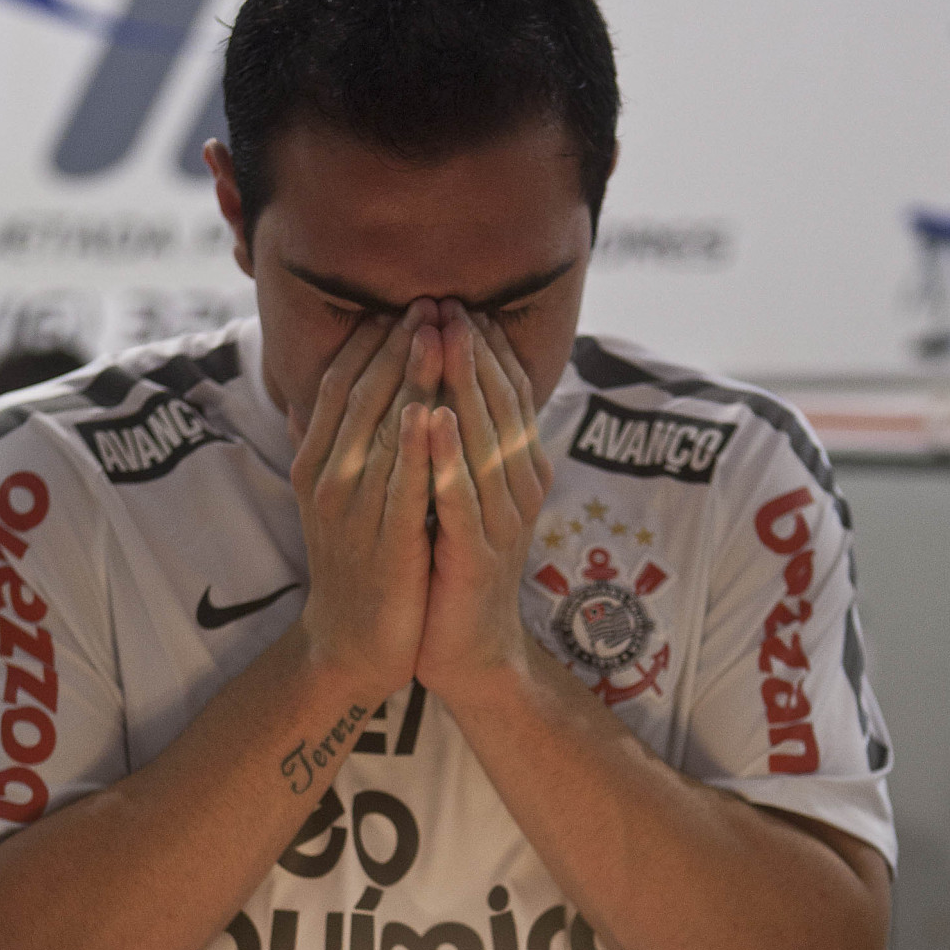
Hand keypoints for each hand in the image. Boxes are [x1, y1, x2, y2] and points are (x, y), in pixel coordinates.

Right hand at [290, 302, 444, 702]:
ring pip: (383, 430)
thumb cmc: (356, 564)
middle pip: (361, 395)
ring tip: (440, 332)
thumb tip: (324, 388)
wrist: (353, 643)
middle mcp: (328, 479)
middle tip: (431, 299)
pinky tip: (435, 411)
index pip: (340, 382)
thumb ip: (333, 442)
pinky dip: (417, 446)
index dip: (371, 339)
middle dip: (397, 344)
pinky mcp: (387, 542)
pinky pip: (403, 484)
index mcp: (315, 461)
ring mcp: (355, 511)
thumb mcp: (335, 496)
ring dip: (412, 378)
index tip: (405, 302)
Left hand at [416, 303, 551, 702]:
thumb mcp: (462, 493)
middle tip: (450, 300)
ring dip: (466, 387)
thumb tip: (442, 382)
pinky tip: (431, 422)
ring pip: (487, 443)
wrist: (465, 649)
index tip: (457, 301)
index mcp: (517, 470)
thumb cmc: (455, 567)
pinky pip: (461, 498)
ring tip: (445, 337)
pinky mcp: (477, 556)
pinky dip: (448, 459)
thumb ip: (460, 443)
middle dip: (474, 352)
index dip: (485, 348)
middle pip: (501, 407)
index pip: (507, 395)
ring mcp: (502, 523)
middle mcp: (518, 489)